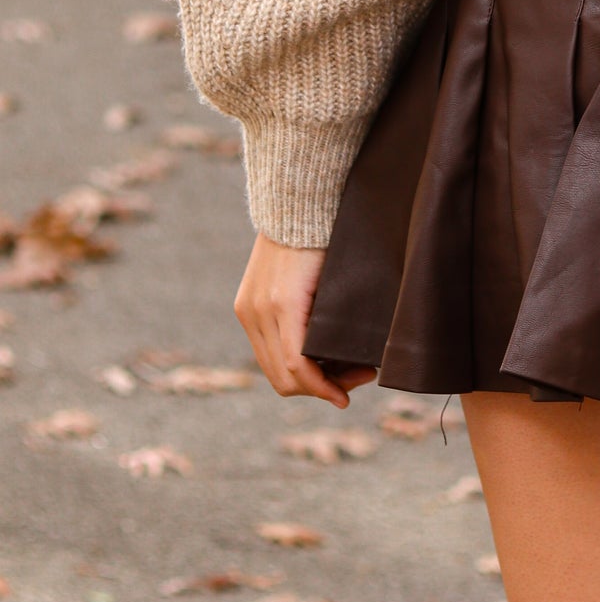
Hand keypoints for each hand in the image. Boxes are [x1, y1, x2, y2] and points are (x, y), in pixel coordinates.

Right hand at [235, 233, 376, 406]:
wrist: (294, 202)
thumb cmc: (327, 235)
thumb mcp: (336, 278)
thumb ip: (334, 319)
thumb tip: (352, 358)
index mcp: (284, 304)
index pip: (297, 368)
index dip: (322, 390)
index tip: (345, 399)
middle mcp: (258, 311)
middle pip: (282, 376)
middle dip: (318, 388)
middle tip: (351, 383)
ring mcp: (247, 309)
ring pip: (270, 368)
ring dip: (302, 378)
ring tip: (336, 371)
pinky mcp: (244, 306)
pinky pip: (264, 348)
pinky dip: (286, 360)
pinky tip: (312, 356)